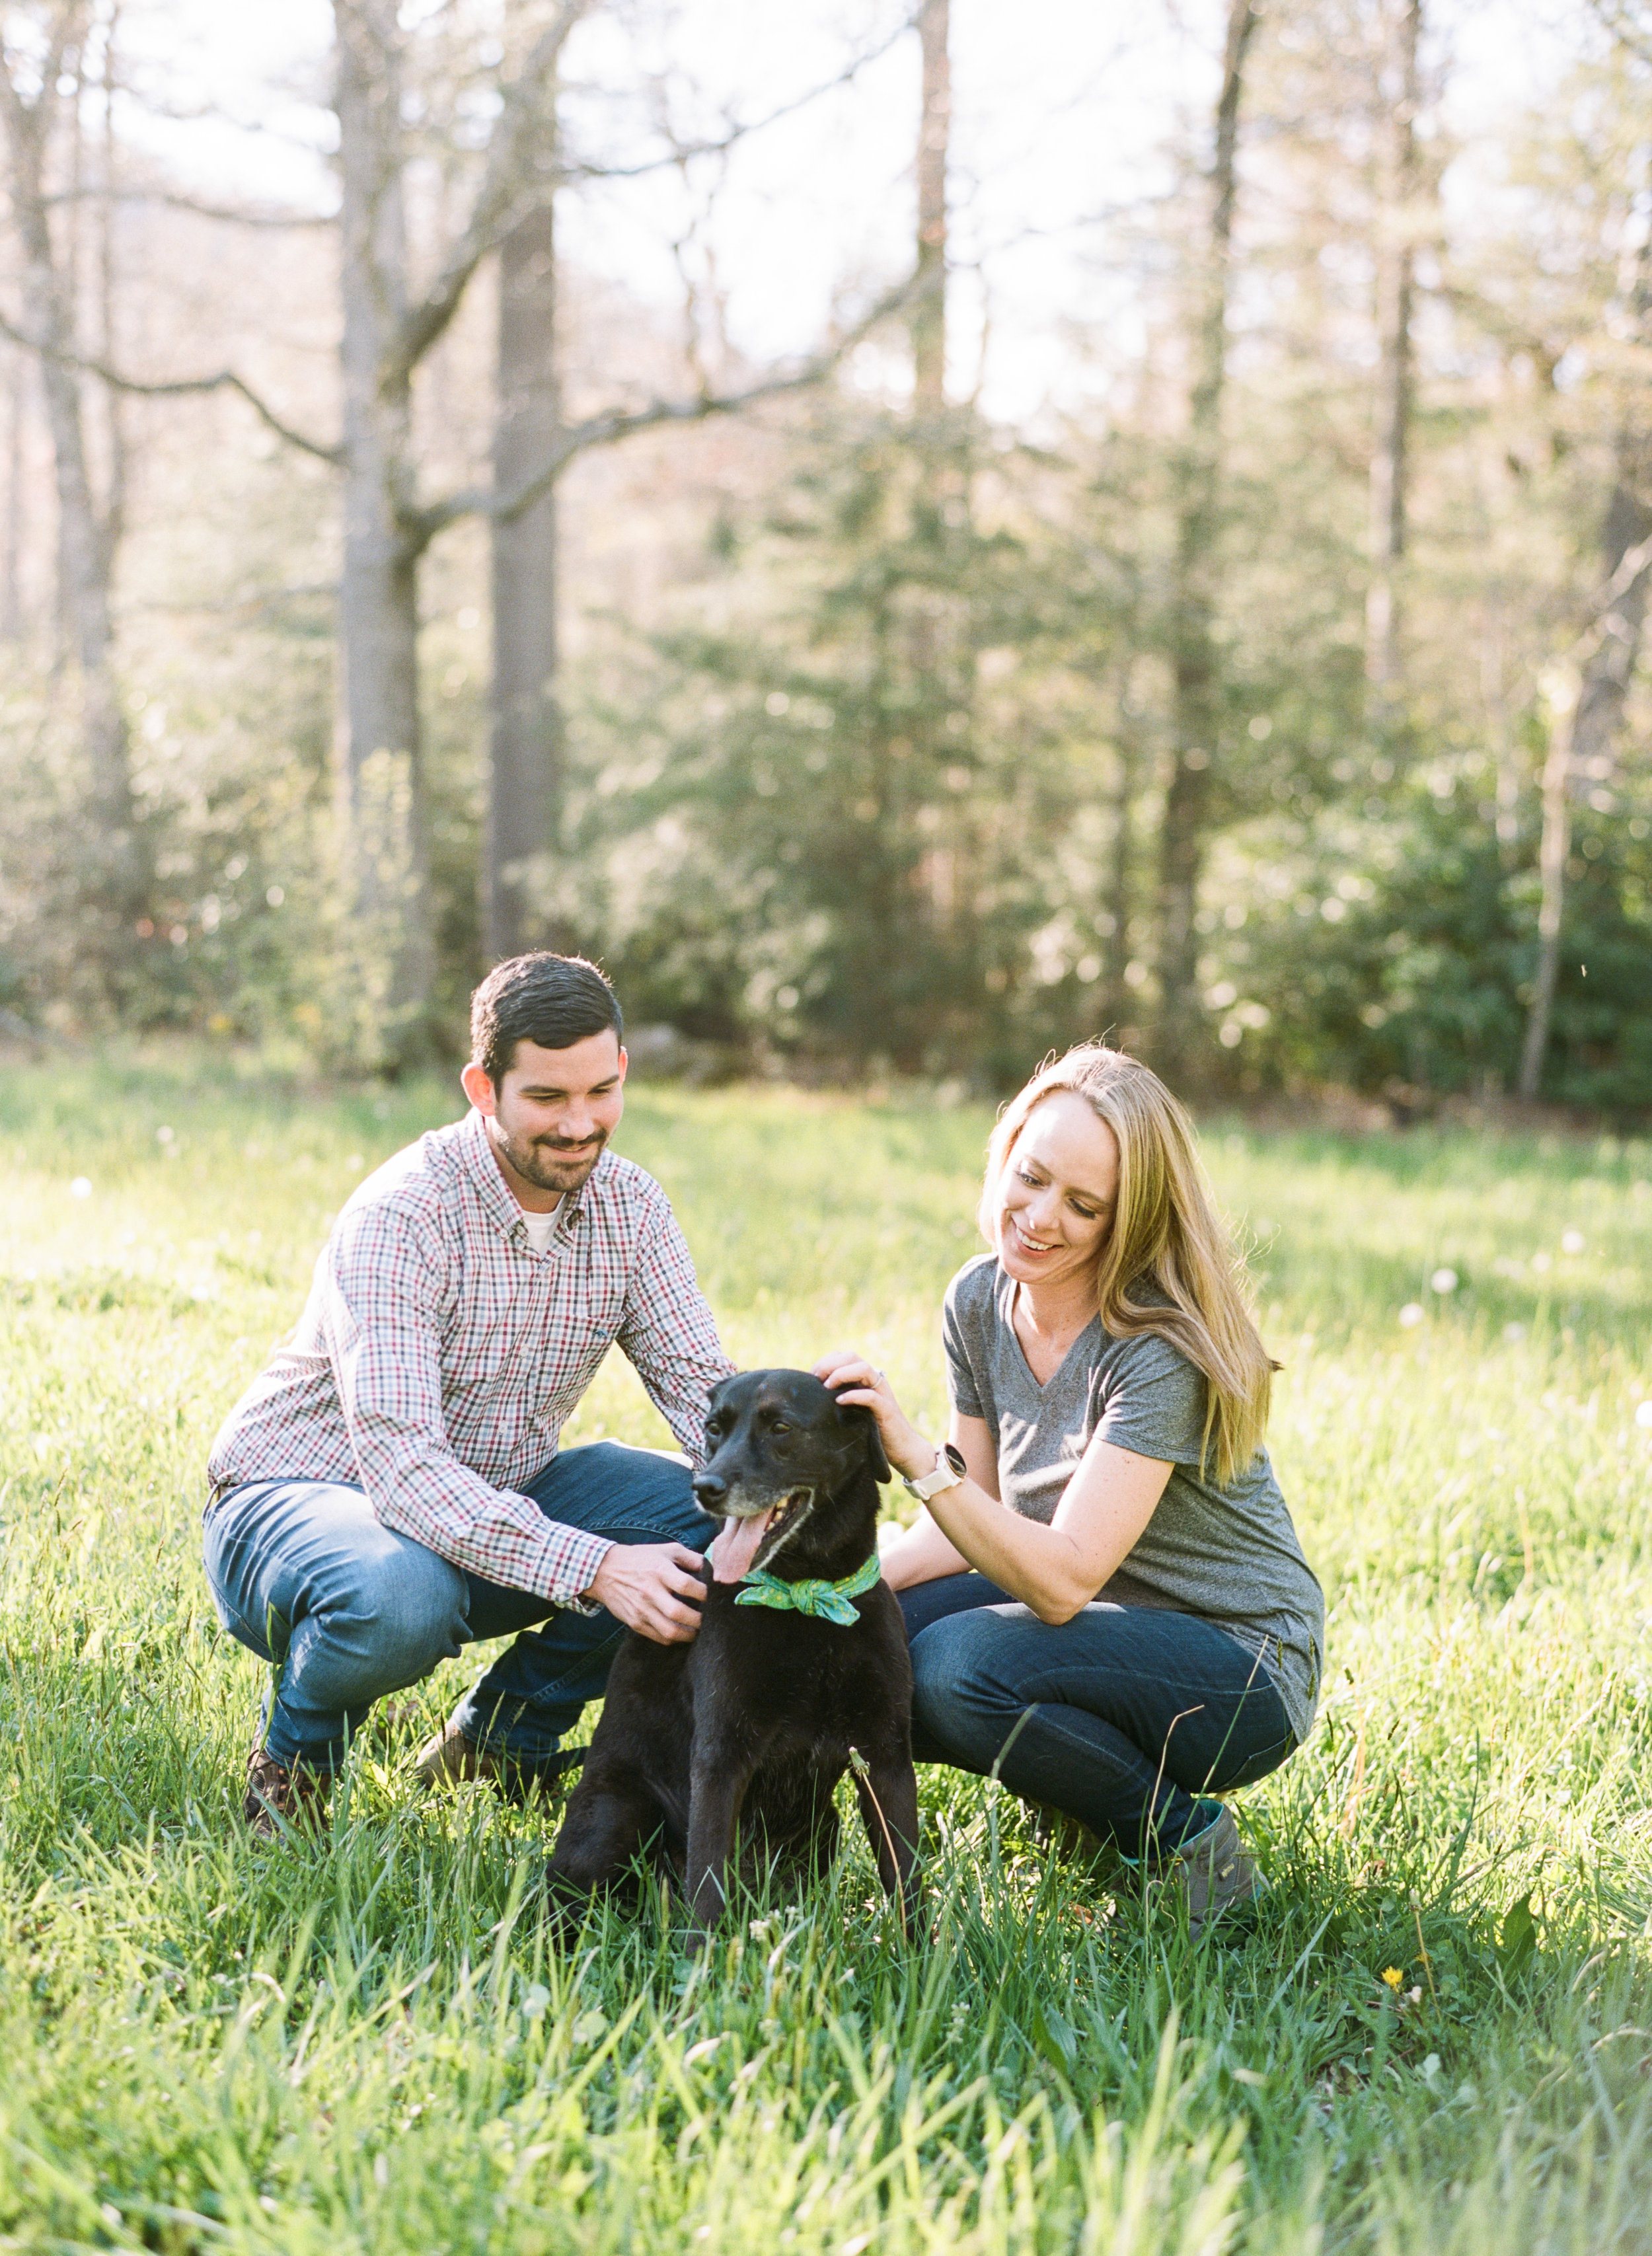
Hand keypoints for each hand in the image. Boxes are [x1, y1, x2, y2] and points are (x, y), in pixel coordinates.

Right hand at [585, 1542, 705, 1643]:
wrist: (605, 1571)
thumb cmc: (641, 1558)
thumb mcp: (666, 1550)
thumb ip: (691, 1558)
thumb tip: (713, 1568)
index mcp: (659, 1570)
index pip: (687, 1585)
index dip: (705, 1593)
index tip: (713, 1596)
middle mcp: (650, 1591)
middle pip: (679, 1613)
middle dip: (700, 1620)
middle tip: (710, 1619)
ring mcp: (641, 1609)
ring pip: (670, 1631)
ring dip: (689, 1634)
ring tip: (698, 1630)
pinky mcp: (635, 1622)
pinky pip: (659, 1637)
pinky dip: (674, 1638)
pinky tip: (682, 1633)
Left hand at [811, 1348, 933, 1482]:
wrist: (901, 1448)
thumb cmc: (872, 1430)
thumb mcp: (853, 1409)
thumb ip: (840, 1397)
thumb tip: (813, 1395)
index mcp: (865, 1379)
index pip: (844, 1356)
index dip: (826, 1361)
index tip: (811, 1376)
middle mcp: (874, 1381)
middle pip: (852, 1357)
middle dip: (831, 1364)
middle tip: (816, 1380)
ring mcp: (882, 1393)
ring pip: (864, 1369)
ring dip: (841, 1374)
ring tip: (827, 1387)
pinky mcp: (886, 1409)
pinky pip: (871, 1396)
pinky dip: (853, 1395)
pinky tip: (839, 1401)